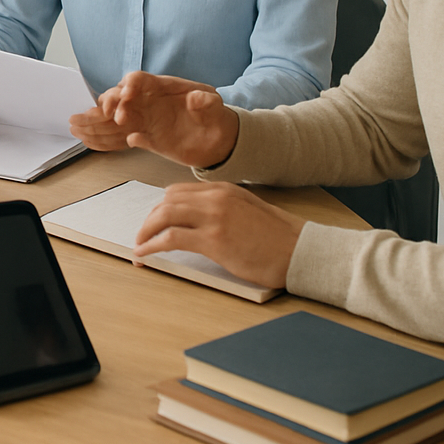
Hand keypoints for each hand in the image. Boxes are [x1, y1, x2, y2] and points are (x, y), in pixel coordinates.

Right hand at [71, 71, 238, 168]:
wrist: (220, 141)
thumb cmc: (215, 116)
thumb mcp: (215, 105)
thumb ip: (206, 101)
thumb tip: (195, 99)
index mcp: (162, 88)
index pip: (139, 80)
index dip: (130, 84)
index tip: (127, 93)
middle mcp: (150, 102)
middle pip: (122, 95)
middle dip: (113, 99)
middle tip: (113, 111)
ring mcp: (148, 120)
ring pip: (121, 114)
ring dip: (114, 117)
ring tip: (118, 122)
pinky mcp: (150, 139)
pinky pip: (133, 137)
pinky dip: (128, 138)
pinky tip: (132, 140)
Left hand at [134, 182, 304, 288]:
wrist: (303, 251)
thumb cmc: (281, 238)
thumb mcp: (250, 210)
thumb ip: (224, 208)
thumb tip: (199, 218)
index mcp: (224, 190)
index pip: (179, 191)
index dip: (161, 207)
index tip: (154, 220)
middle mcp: (216, 199)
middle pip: (167, 201)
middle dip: (150, 218)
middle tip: (142, 234)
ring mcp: (214, 218)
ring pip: (164, 216)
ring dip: (146, 231)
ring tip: (139, 244)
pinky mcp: (214, 241)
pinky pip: (171, 238)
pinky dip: (152, 245)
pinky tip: (145, 253)